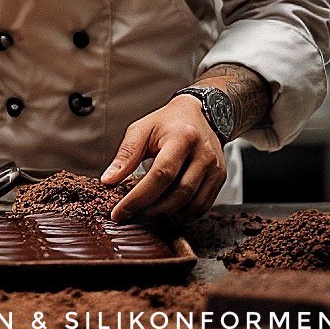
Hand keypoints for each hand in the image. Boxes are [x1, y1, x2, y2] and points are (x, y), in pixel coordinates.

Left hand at [101, 96, 226, 221]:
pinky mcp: (220, 177)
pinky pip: (202, 206)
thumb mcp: (142, 129)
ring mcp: (215, 167)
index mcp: (182, 137)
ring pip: (191, 205)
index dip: (138, 198)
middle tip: (132, 215)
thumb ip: (126, 155)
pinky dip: (183, 214)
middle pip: (178, 194)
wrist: (201, 114)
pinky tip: (168, 209)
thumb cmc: (169, 121)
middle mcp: (203, 153)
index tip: (120, 212)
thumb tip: (109, 180)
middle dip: (151, 210)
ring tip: (147, 212)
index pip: (160, 175)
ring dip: (167, 215)